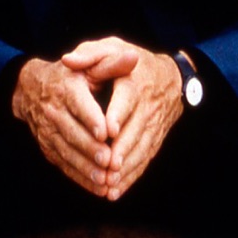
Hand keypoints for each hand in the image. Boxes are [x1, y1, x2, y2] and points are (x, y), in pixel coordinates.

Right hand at [11, 56, 113, 196]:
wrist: (33, 89)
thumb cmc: (73, 75)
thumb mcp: (90, 65)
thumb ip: (112, 64)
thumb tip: (134, 58)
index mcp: (67, 87)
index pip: (79, 104)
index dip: (91, 119)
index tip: (106, 133)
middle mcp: (54, 110)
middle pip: (72, 132)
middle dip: (90, 149)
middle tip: (109, 162)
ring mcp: (48, 131)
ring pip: (67, 152)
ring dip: (86, 168)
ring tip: (105, 179)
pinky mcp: (48, 147)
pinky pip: (64, 165)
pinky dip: (80, 178)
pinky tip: (97, 188)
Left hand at [63, 36, 182, 200]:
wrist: (170, 77)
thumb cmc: (130, 60)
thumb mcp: (111, 48)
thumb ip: (90, 54)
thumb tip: (67, 60)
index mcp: (134, 81)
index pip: (127, 98)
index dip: (119, 113)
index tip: (108, 130)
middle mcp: (147, 105)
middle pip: (135, 129)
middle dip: (122, 149)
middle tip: (108, 166)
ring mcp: (153, 125)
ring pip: (141, 148)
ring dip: (126, 168)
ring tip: (109, 183)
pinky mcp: (155, 139)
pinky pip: (144, 159)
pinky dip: (131, 176)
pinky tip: (116, 190)